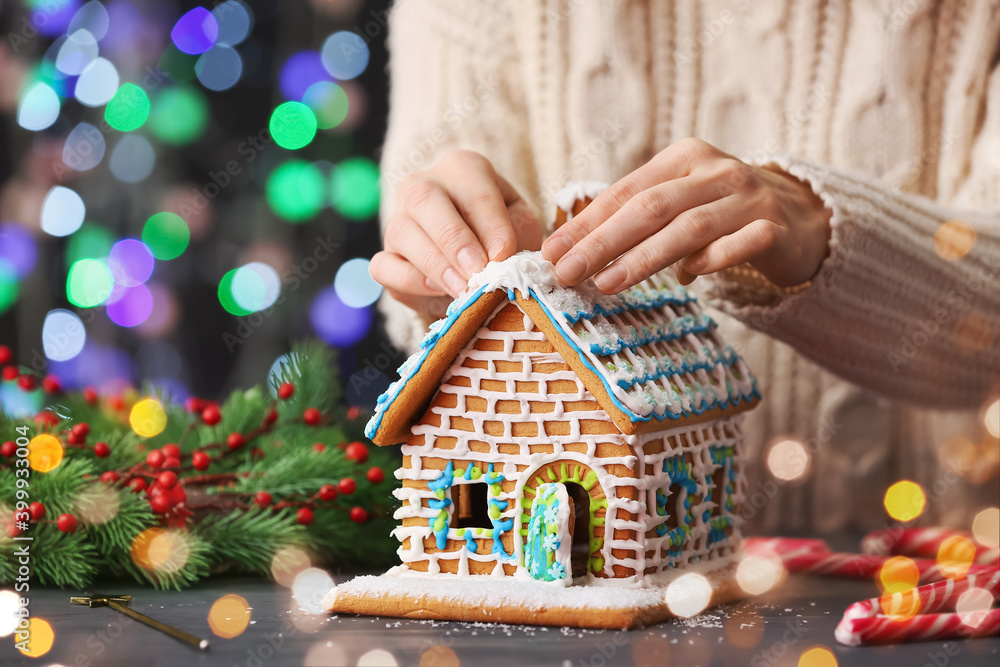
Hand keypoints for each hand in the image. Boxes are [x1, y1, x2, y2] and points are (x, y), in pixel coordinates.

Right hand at [371, 150, 541, 318]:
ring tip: (462, 289)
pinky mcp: (384, 257)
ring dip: (435, 264)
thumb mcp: (520, 229)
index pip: (474, 190)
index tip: (504, 255)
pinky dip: (410, 282)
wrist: (479, 265)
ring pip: (401, 232)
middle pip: (424, 199)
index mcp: (462, 170)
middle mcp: (423, 186)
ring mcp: (398, 220)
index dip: (490, 224)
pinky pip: (384, 266)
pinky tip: (437, 291)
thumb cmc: (502, 237)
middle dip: (453, 239)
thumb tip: (498, 258)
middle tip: (476, 271)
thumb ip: (515, 236)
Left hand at [541, 138, 831, 292]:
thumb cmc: (722, 214)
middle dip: (602, 242)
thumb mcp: (679, 202)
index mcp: (684, 158)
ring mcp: (749, 198)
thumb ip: (633, 217)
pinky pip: (740, 245)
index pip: (626, 191)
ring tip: (606, 284)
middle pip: (650, 208)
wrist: (802, 218)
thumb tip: (568, 247)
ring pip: (689, 228)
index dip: (586, 222)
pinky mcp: (776, 228)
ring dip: (643, 258)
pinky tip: (687, 279)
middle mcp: (716, 172)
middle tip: (567, 272)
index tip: (552, 252)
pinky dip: (711, 262)